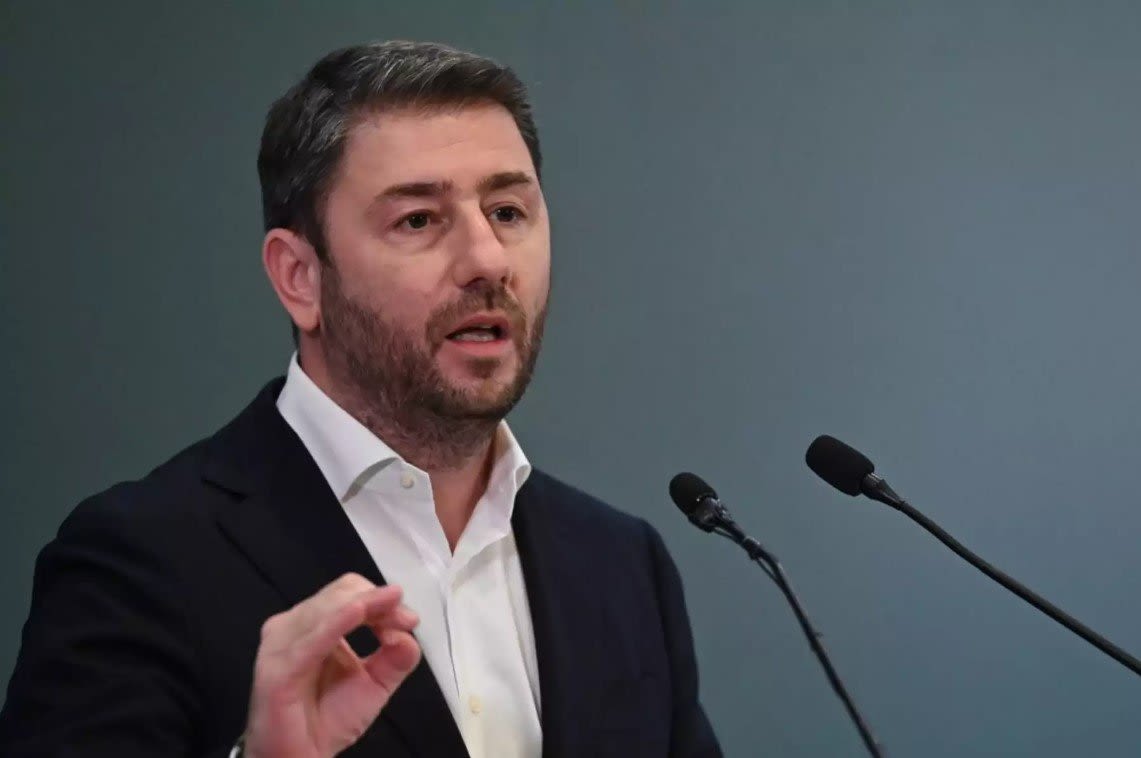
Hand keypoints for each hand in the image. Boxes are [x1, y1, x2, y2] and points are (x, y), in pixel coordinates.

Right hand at [243, 573, 420, 757]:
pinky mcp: (278, 667)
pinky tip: (359, 612)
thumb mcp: (375, 683)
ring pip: (327, 607)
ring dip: (366, 608)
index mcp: (315, 625)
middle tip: (406, 621)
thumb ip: (396, 656)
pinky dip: (337, 621)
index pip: (349, 593)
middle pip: (340, 592)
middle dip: (377, 601)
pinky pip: (311, 638)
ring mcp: (282, 643)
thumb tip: (408, 631)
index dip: (381, 599)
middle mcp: (295, 627)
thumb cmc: (329, 719)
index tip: (410, 619)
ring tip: (395, 622)